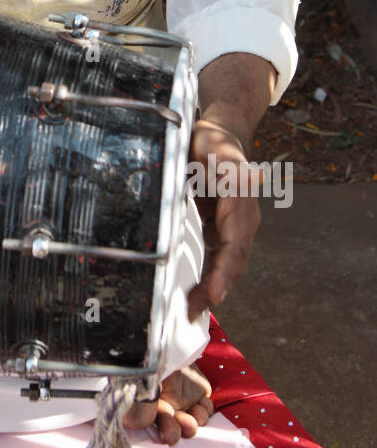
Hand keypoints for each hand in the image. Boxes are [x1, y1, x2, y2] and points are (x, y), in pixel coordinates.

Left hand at [186, 117, 260, 320]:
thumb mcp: (219, 150)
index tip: (215, 294)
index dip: (226, 271)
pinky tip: (193, 294)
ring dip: (211, 287)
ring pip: (225, 263)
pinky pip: (217, 257)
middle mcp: (241, 220)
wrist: (219, 135)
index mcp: (240, 205)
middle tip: (194, 312)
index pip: (235, 245)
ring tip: (191, 311)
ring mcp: (232, 227)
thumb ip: (234, 166)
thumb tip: (256, 177)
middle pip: (232, 261)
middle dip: (216, 288)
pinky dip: (207, 276)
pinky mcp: (220, 228)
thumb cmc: (215, 142)